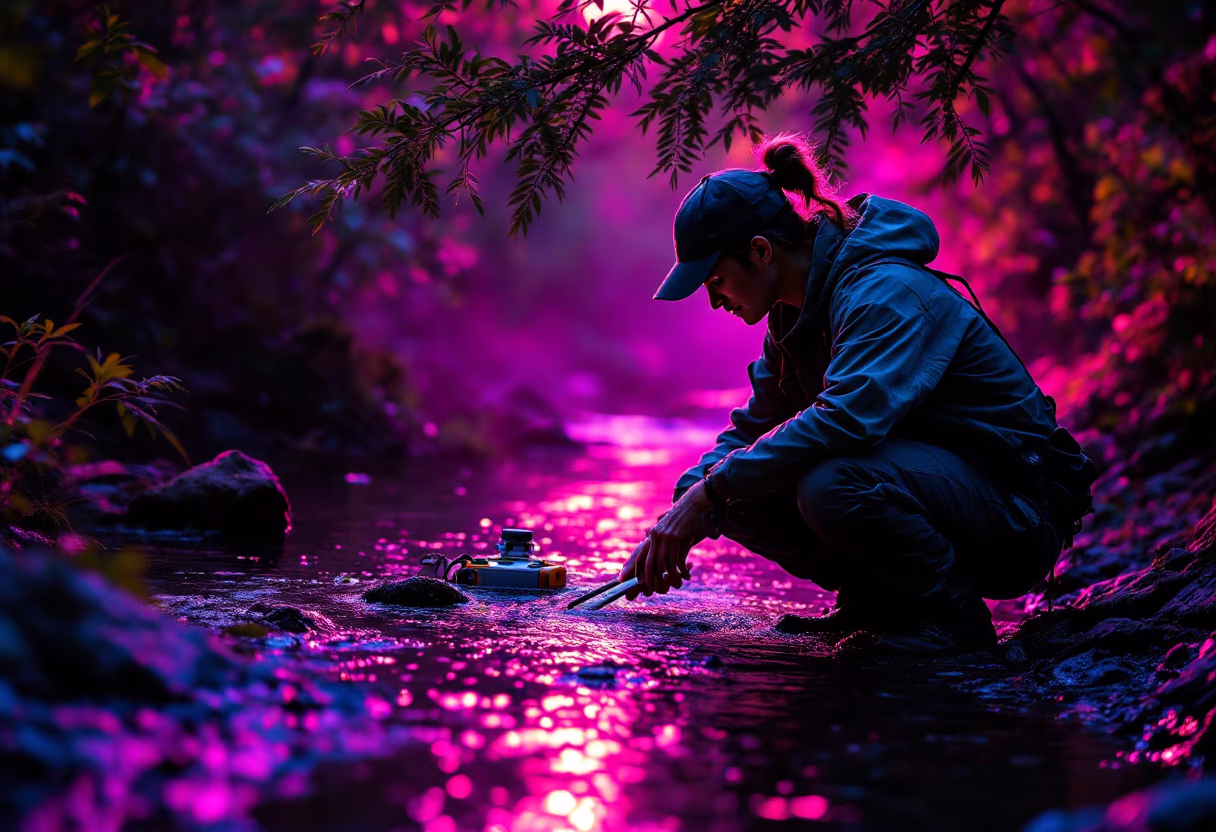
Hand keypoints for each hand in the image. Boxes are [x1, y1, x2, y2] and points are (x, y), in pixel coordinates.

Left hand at [620, 482, 711, 597]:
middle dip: (652, 579)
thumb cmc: (682, 517)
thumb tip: (650, 541)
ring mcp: (665, 537)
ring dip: (671, 577)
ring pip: (665, 564)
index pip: (641, 556)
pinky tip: (687, 575)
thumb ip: (660, 537)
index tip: (634, 582)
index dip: (636, 570)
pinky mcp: (676, 537)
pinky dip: (681, 570)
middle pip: (651, 564)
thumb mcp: (668, 527)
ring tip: (678, 584)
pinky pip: (677, 560)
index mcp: (652, 536)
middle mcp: (656, 536)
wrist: (693, 503)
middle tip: (656, 589)